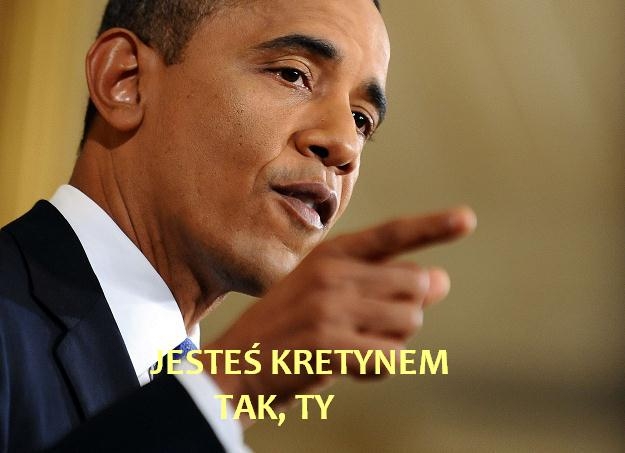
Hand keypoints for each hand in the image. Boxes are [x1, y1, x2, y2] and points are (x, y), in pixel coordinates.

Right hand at [202, 206, 475, 408]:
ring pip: (409, 321)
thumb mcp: (329, 293)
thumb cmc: (290, 328)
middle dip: (408, 311)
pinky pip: (391, 357)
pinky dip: (379, 368)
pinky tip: (350, 367)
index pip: (391, 233)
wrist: (237, 365)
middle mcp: (332, 272)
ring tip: (354, 345)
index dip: (432, 225)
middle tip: (374, 326)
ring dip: (391, 341)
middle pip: (415, 284)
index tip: (468, 218)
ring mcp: (329, 307)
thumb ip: (383, 282)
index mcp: (332, 254)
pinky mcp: (328, 344)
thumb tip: (440, 280)